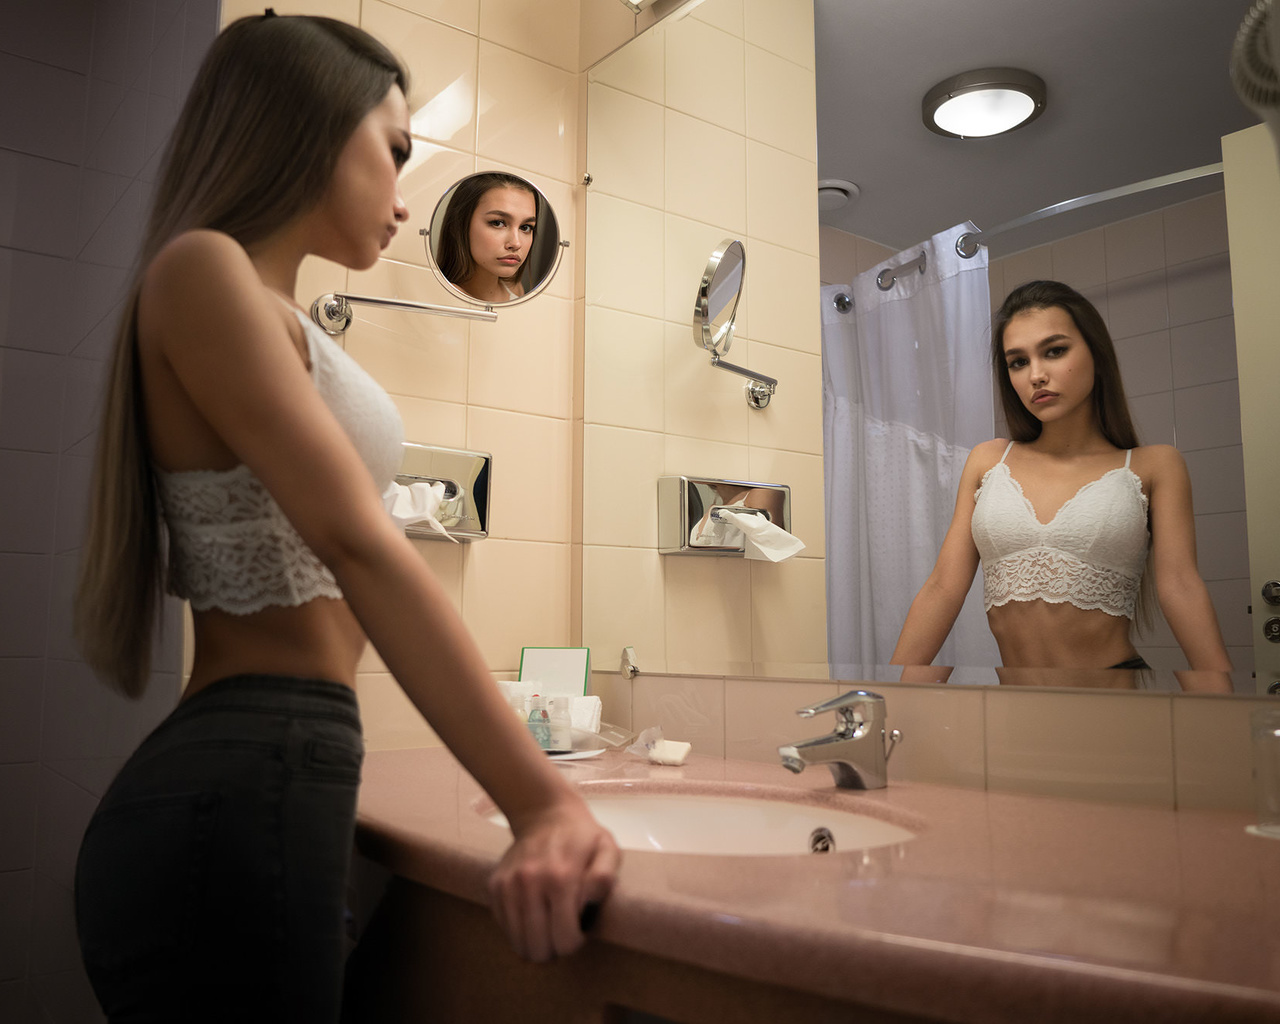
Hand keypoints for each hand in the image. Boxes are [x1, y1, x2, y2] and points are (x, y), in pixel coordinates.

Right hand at [488, 798, 619, 961]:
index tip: (579, 931)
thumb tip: (589, 899)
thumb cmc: (582, 837)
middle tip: (563, 932)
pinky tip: (532, 916)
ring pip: (518, 943)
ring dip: (535, 943)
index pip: (564, 940)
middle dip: (554, 949)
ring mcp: (508, 885)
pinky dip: (519, 930)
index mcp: (561, 878)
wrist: (544, 813)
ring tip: (548, 927)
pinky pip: (504, 928)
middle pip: (538, 948)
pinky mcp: (494, 886)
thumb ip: (604, 877)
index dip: (575, 943)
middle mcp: (529, 883)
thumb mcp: (607, 850)